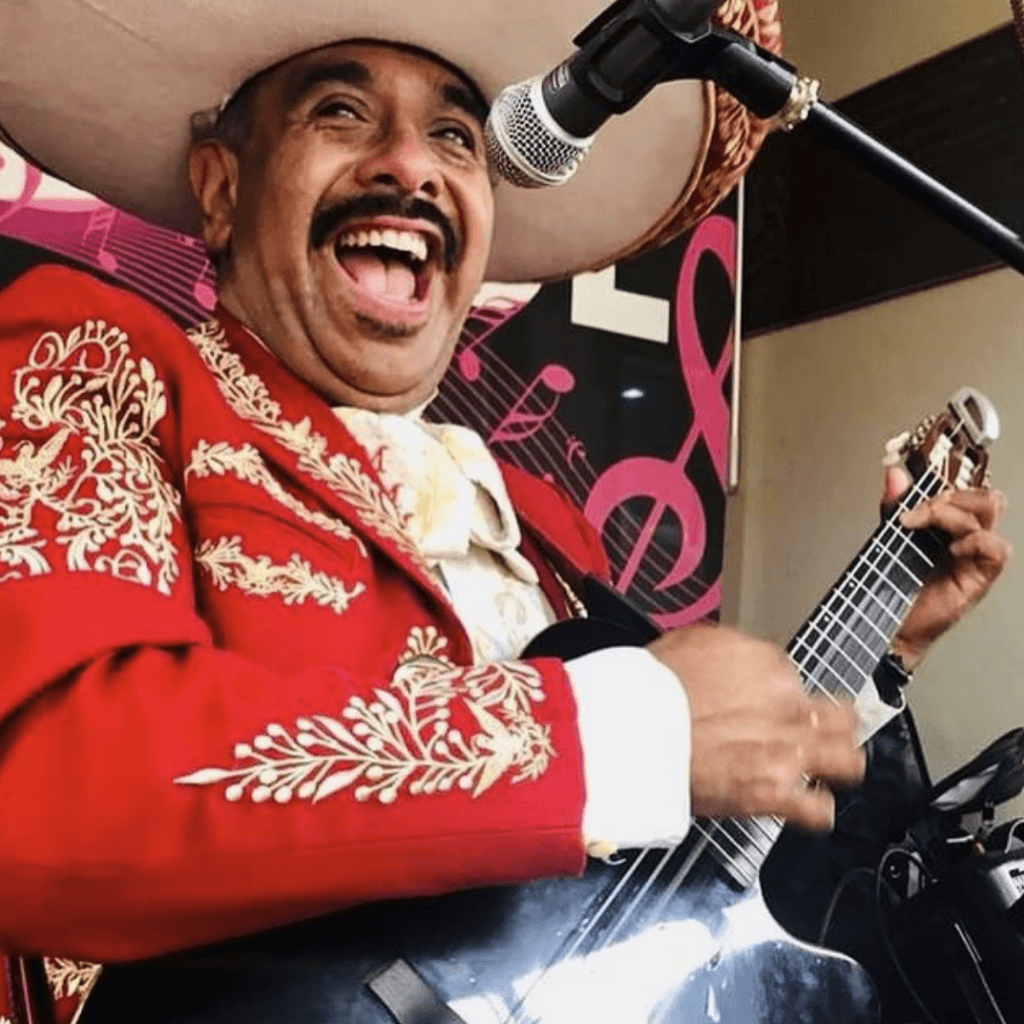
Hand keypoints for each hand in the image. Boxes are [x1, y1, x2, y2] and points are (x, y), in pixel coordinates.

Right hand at [647, 624, 864, 831]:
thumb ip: (734, 652)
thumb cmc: (655, 687)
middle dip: (837, 724)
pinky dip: (816, 811)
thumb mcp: (696, 641)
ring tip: (831, 770)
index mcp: (771, 667)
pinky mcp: (775, 795)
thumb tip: (739, 659)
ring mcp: (788, 753)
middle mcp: (789, 708)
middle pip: (842, 717)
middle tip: (829, 731)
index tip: (770, 702)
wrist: (638, 729)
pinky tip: (808, 808)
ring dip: (840, 765)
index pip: (796, 679)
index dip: (782, 693)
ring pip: (848, 762)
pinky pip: (819, 811)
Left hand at [884, 466, 1011, 668]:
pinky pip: (996, 549)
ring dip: (954, 511)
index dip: (941, 483)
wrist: (887, 623)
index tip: (908, 490)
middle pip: (983, 495)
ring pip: (991, 510)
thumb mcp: (888, 536)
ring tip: (924, 524)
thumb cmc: (891, 584)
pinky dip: (974, 540)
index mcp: (947, 525)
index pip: (962, 489)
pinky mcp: (979, 576)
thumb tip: (894, 473)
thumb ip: (893, 506)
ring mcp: (974, 555)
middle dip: (948, 494)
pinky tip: (951, 549)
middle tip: (916, 512)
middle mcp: (965, 537)